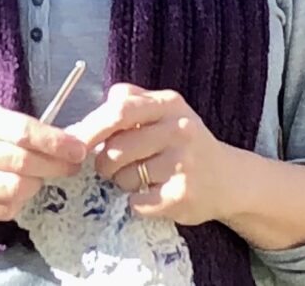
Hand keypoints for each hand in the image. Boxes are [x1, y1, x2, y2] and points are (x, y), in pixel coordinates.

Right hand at [0, 97, 86, 223]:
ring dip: (38, 184)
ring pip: (17, 190)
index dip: (55, 141)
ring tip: (41, 175)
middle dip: (56, 165)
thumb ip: (6, 122)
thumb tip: (53, 135)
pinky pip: (4, 209)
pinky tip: (19, 188)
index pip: (21, 131)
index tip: (78, 147)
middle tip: (73, 164)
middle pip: (23, 163)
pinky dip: (20, 201)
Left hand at [68, 83, 237, 225]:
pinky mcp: (183, 196)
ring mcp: (183, 163)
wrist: (229, 179)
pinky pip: (137, 202)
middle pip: (116, 148)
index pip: (120, 110)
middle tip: (107, 167)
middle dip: (103, 161)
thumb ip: (129, 102)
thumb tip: (86, 118)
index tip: (75, 141)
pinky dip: (136, 202)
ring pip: (124, 177)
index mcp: (168, 104)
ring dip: (121, 182)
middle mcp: (179, 130)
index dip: (92, 127)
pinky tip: (153, 194)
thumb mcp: (164, 111)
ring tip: (140, 178)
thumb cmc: (184, 143)